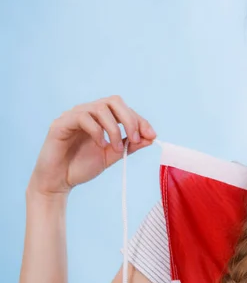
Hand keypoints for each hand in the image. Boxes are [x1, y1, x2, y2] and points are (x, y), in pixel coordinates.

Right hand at [28, 95, 156, 196]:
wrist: (58, 182)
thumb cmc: (83, 166)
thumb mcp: (113, 156)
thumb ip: (130, 145)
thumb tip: (151, 137)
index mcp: (101, 117)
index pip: (124, 109)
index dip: (140, 120)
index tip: (152, 135)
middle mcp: (88, 111)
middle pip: (114, 101)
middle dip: (130, 119)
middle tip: (136, 139)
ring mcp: (73, 115)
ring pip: (100, 107)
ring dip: (114, 128)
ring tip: (114, 148)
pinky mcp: (61, 123)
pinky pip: (83, 117)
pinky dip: (97, 131)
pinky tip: (100, 145)